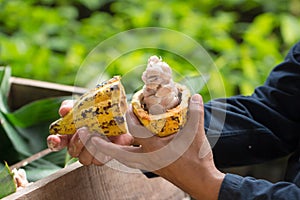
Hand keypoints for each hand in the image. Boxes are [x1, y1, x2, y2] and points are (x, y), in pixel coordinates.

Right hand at [47, 100, 133, 164]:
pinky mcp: (106, 155)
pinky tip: (107, 139)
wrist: (119, 113)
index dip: (54, 142)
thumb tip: (64, 111)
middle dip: (77, 142)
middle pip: (72, 152)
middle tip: (84, 130)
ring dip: (89, 147)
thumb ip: (71, 107)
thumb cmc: (96, 110)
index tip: (56, 138)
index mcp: (70, 135)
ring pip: (85, 159)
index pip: (56, 143)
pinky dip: (103, 149)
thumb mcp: (82, 105)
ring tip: (96, 134)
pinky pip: (100, 160)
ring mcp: (92, 153)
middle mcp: (79, 147)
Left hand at [87, 94, 224, 199]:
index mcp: (155, 148)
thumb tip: (197, 97)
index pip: (135, 131)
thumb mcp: (196, 135)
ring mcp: (148, 165)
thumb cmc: (197, 160)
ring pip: (124, 159)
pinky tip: (125, 148)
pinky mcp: (152, 168)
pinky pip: (132, 161)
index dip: (129, 117)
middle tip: (91, 138)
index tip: (126, 106)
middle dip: (104, 146)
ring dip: (113, 151)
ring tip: (101, 145)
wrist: (201, 181)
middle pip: (119, 153)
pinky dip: (125, 154)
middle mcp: (147, 158)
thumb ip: (196, 114)